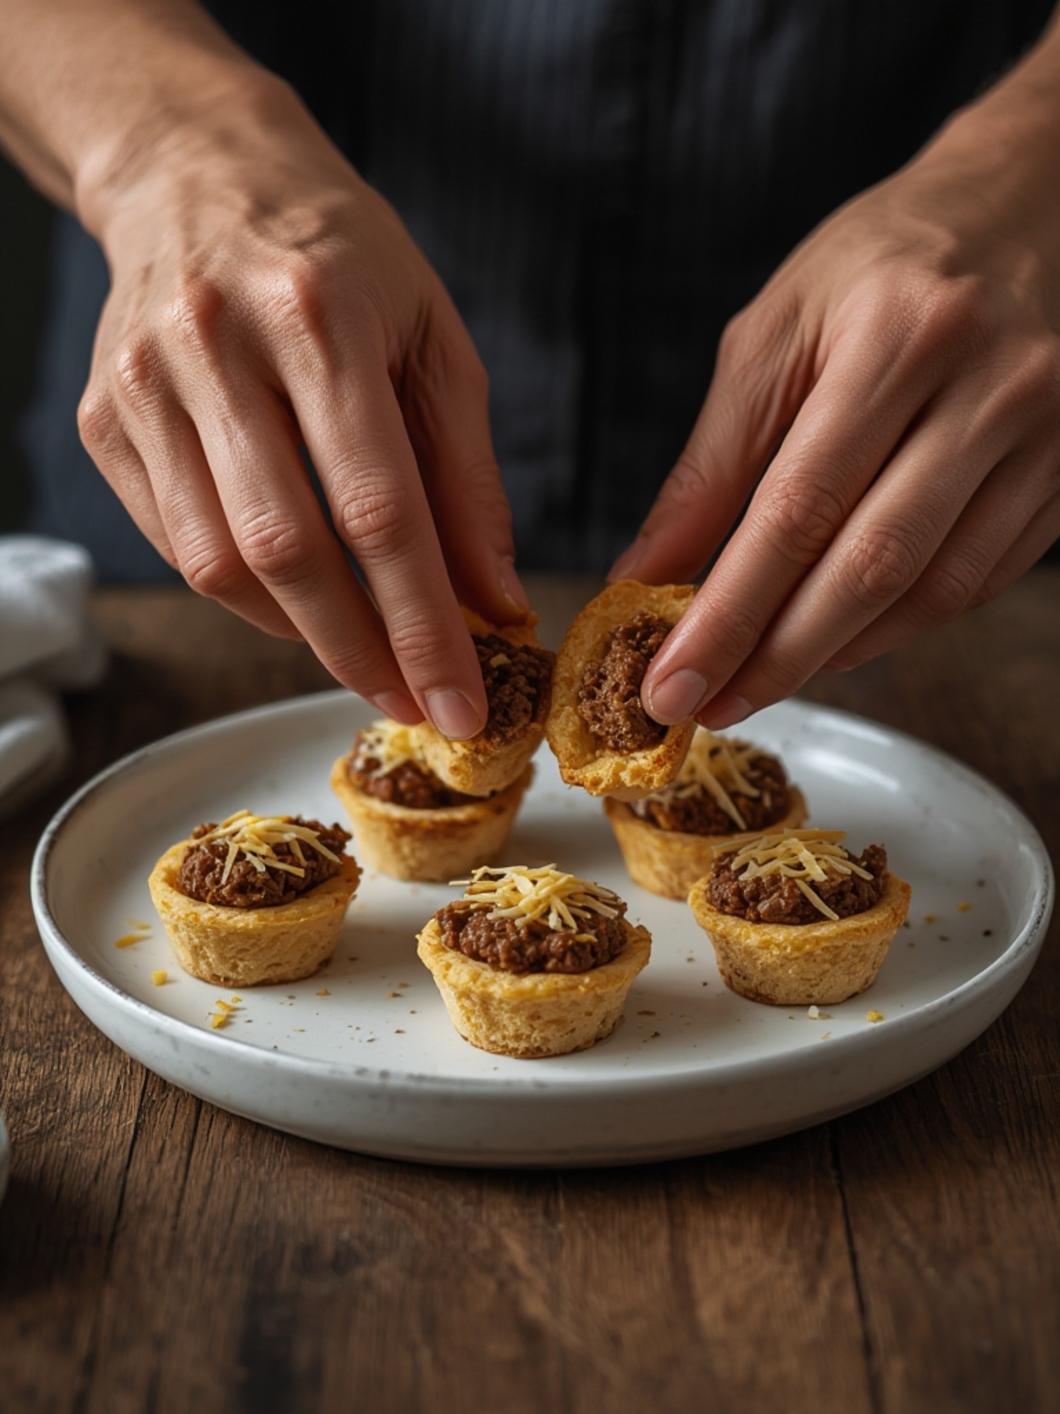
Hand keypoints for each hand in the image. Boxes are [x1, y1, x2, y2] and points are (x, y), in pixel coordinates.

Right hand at [77, 74, 526, 736]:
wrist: (198, 173)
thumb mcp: (431, 340)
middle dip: (362, 652)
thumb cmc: (341, 259)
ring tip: (368, 661)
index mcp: (319, 316)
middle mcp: (215, 346)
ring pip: (219, 562)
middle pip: (288, 550)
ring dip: (302, 637)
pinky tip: (301, 605)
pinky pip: (176, 544)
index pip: (379, 511)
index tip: (462, 701)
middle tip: (415, 705)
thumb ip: (466, 476)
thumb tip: (493, 602)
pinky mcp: (103, 419)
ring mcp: (143, 384)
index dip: (423, 624)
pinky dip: (247, 596)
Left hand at [617, 92, 1059, 729]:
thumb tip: (649, 573)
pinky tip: (839, 641)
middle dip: (777, 657)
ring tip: (760, 681)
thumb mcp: (777, 333)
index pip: (797, 509)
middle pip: (872, 565)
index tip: (671, 679)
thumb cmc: (884, 264)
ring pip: (933, 590)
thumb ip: (712, 461)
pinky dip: (899, 627)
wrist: (1033, 205)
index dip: (729, 612)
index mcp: (899, 335)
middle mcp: (989, 387)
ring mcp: (1046, 435)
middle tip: (706, 707)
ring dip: (836, 654)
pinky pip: (978, 583)